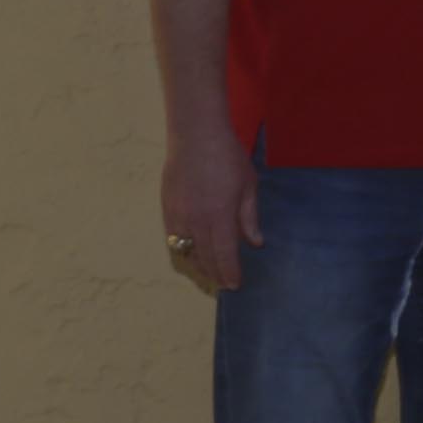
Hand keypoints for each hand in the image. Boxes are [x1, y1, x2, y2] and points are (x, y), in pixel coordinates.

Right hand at [159, 132, 259, 297]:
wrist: (195, 137)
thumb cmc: (228, 158)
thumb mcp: (248, 185)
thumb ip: (249, 217)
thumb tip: (255, 243)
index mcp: (219, 215)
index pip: (224, 254)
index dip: (229, 272)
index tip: (234, 285)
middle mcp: (196, 221)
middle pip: (204, 257)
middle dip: (214, 274)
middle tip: (223, 285)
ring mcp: (178, 216)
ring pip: (186, 252)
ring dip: (198, 266)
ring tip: (209, 275)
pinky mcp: (166, 210)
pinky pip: (174, 239)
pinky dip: (183, 251)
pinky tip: (192, 255)